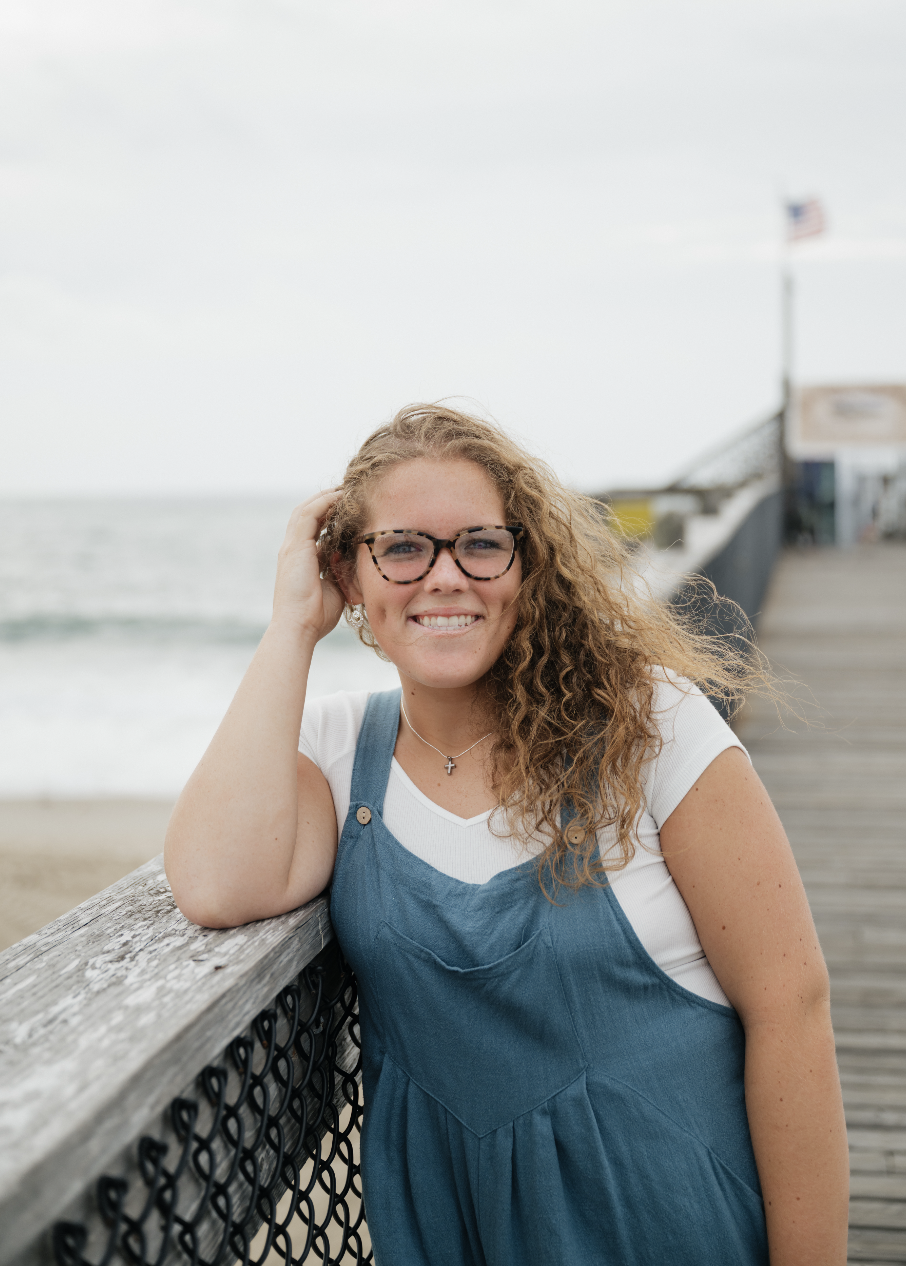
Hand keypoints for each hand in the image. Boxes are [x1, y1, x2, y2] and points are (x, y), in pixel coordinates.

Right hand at [272, 489, 345, 641]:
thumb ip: (340, 572)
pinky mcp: (295, 546)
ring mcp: (292, 547)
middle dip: (326, 500)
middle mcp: (293, 550)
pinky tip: (341, 495)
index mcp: (300, 560)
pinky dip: (324, 502)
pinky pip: (309, 514)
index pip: (313, 529)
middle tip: (348, 491)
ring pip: (307, 509)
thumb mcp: (334, 588)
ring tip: (346, 488)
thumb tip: (353, 562)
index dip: (329, 516)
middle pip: (307, 514)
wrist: (299, 627)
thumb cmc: (317, 616)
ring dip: (326, 496)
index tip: (348, 509)